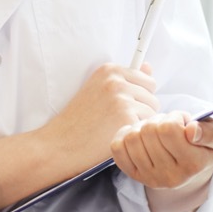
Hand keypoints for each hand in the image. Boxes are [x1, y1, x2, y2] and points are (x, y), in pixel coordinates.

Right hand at [42, 63, 159, 171]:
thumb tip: (148, 67)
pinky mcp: (126, 118)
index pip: (147, 80)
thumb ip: (126, 78)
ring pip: (152, 111)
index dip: (138, 97)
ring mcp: (121, 98)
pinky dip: (135, 134)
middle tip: (116, 120)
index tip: (121, 106)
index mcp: (109, 70)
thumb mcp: (98, 90)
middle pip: (152, 95)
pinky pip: (146, 126)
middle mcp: (116, 80)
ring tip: (115, 127)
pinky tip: (116, 136)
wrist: (60, 144)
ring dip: (139, 122)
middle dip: (141, 110)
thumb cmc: (78, 121)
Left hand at [110, 110, 212, 190]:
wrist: (190, 166)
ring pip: (132, 138)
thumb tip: (191, 131)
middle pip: (149, 131)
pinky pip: (118, 147)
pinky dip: (125, 134)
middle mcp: (170, 177)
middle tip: (168, 125)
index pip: (169, 130)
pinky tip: (140, 136)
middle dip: (158, 120)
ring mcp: (149, 178)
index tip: (182, 121)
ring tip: (156, 131)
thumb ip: (210, 132)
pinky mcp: (133, 175)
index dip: (174, 117)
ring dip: (142, 126)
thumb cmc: (202, 144)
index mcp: (192, 165)